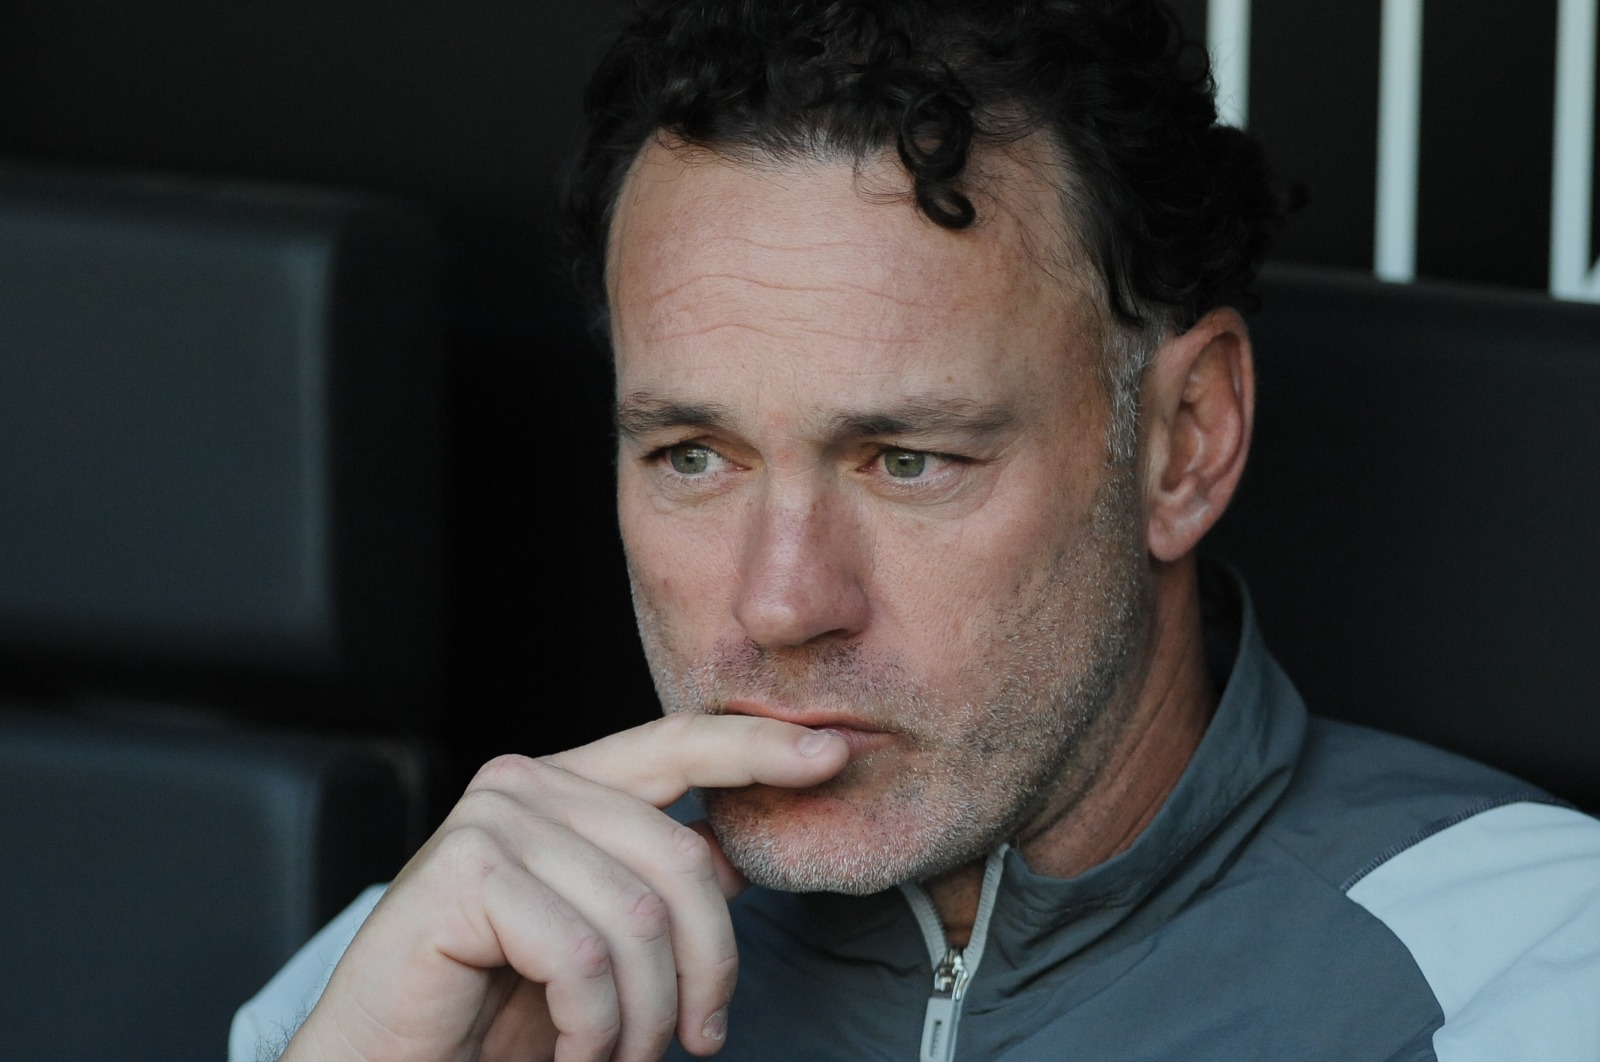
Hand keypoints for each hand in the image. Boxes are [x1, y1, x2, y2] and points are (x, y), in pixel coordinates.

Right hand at [281, 714, 847, 1061]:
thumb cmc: (490, 1013)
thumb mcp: (598, 944)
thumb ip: (652, 884)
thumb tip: (734, 851)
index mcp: (564, 786)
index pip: (680, 743)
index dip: (761, 748)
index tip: (833, 756)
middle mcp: (526, 784)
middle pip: (682, 860)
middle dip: (708, 970)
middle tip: (694, 1040)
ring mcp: (491, 820)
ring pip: (639, 918)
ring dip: (644, 1018)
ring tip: (616, 1056)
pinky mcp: (463, 872)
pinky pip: (584, 956)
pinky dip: (594, 1029)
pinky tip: (571, 1051)